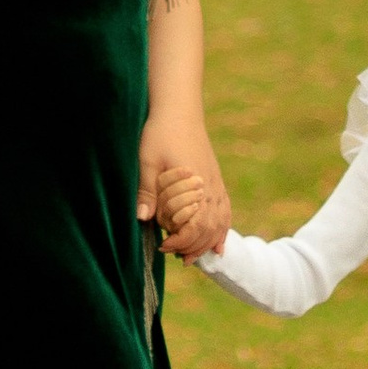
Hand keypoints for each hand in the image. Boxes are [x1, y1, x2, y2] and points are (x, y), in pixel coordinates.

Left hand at [141, 120, 229, 258]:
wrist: (179, 111)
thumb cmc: (160, 133)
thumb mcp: (147, 160)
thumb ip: (147, 190)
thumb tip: (142, 219)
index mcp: (194, 183)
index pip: (195, 224)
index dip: (180, 241)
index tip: (163, 245)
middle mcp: (209, 187)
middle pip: (208, 229)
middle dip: (192, 247)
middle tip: (173, 255)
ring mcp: (216, 184)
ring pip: (219, 223)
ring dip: (206, 243)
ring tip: (191, 258)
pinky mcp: (216, 181)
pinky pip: (225, 211)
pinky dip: (222, 230)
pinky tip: (218, 245)